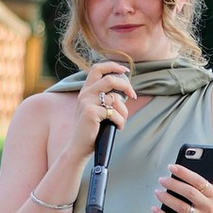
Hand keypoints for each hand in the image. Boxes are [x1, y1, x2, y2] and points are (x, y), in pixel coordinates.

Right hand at [62, 57, 136, 174]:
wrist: (79, 147)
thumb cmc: (92, 129)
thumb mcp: (97, 109)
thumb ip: (105, 97)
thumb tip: (126, 89)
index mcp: (86, 90)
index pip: (97, 68)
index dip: (113, 66)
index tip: (126, 70)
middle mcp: (85, 93)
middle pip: (110, 79)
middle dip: (126, 86)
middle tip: (133, 95)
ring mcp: (87, 102)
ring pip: (115, 98)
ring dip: (124, 111)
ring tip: (122, 121)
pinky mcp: (91, 112)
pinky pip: (114, 113)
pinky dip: (120, 121)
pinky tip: (118, 128)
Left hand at [155, 148, 212, 212]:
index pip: (199, 181)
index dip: (184, 173)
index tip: (171, 167)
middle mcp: (208, 206)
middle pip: (189, 193)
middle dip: (173, 184)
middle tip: (162, 179)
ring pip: (181, 207)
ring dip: (167, 199)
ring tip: (157, 192)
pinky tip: (155, 209)